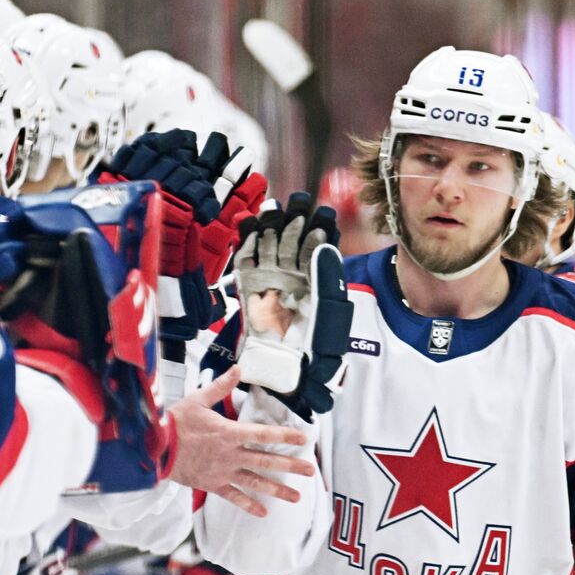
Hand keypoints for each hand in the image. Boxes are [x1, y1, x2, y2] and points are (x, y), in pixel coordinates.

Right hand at [167, 366, 315, 517]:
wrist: (154, 448)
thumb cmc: (175, 423)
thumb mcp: (198, 400)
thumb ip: (221, 386)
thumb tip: (238, 368)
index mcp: (229, 433)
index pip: (264, 434)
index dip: (286, 436)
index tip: (304, 439)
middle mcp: (230, 455)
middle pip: (266, 461)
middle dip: (291, 466)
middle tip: (311, 471)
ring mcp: (223, 472)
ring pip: (255, 482)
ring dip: (277, 490)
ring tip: (296, 497)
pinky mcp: (212, 485)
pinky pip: (233, 497)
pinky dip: (248, 505)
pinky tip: (263, 512)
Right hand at [236, 193, 351, 417]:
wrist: (290, 373)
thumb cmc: (317, 346)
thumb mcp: (330, 310)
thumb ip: (327, 277)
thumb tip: (326, 246)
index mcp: (315, 279)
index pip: (316, 247)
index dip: (319, 229)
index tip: (322, 213)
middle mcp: (292, 277)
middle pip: (291, 240)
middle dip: (293, 219)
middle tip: (296, 201)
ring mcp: (269, 281)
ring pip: (268, 245)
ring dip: (269, 225)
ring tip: (271, 207)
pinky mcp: (249, 289)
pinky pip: (245, 260)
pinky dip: (244, 241)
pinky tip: (247, 222)